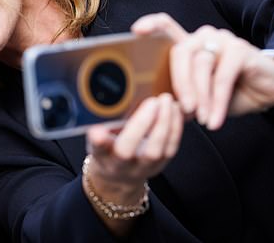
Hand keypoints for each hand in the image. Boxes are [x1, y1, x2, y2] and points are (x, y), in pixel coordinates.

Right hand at [85, 94, 182, 234]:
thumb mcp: (99, 137)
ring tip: (166, 102)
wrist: (121, 175)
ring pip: (153, 151)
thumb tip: (111, 97)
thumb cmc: (109, 148)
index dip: (99, 140)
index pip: (98, 148)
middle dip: (141, 124)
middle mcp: (119, 165)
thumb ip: (103, 123)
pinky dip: (175, 127)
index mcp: (101, 155)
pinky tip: (175, 111)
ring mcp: (141, 168)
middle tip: (152, 102)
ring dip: (163, 123)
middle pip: (127, 150)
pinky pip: (170, 148)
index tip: (98, 131)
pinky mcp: (159, 165)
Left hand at [132, 13, 273, 129]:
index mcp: (188, 44)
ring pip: (201, 65)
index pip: (166, 26)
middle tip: (185, 109)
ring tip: (202, 118)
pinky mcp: (240, 50)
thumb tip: (155, 110)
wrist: (265, 92)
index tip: (136, 32)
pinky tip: (214, 118)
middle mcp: (202, 37)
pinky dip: (217, 101)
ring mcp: (221, 40)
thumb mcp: (198, 96)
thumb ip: (178, 97)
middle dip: (179, 84)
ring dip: (201, 96)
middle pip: (180, 52)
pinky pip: (223, 76)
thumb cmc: (228, 91)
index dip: (151, 25)